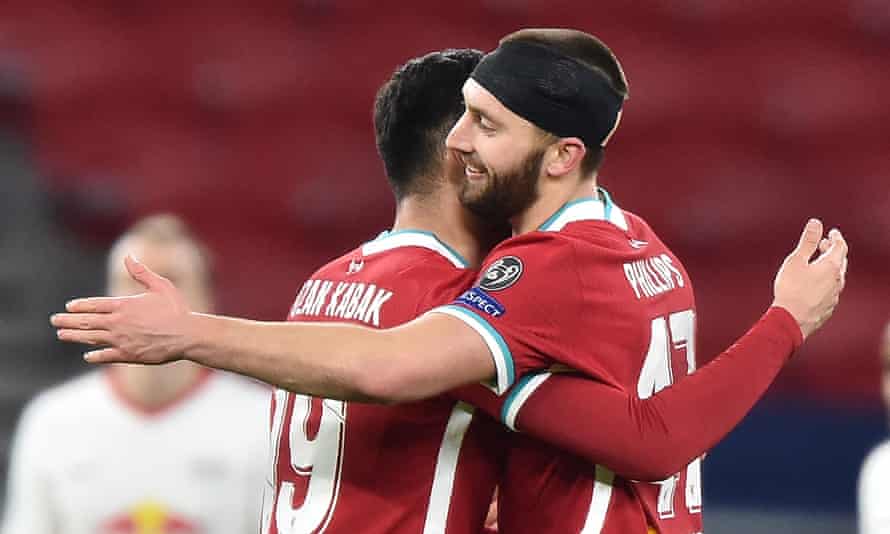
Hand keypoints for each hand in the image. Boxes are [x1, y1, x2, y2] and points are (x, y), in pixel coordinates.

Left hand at [51, 256, 193, 363]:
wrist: (186, 335)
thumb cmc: (176, 309)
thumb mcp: (160, 286)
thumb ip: (141, 272)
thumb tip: (129, 255)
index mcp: (124, 305)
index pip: (94, 305)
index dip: (79, 306)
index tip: (69, 307)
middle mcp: (118, 323)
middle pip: (86, 322)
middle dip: (67, 321)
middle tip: (54, 320)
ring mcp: (121, 340)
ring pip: (91, 338)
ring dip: (74, 336)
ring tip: (61, 335)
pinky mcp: (128, 355)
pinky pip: (106, 356)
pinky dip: (95, 356)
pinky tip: (87, 356)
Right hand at [772, 219, 847, 338]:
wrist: (791, 320)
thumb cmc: (791, 289)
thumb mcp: (796, 261)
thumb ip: (808, 242)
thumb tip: (816, 223)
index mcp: (831, 267)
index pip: (840, 247)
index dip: (837, 237)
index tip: (832, 232)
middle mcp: (837, 281)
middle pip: (841, 261)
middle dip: (833, 251)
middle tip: (823, 245)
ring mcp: (834, 296)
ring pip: (837, 277)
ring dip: (830, 267)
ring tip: (818, 264)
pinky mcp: (828, 307)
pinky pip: (831, 290)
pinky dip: (826, 281)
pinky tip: (815, 284)